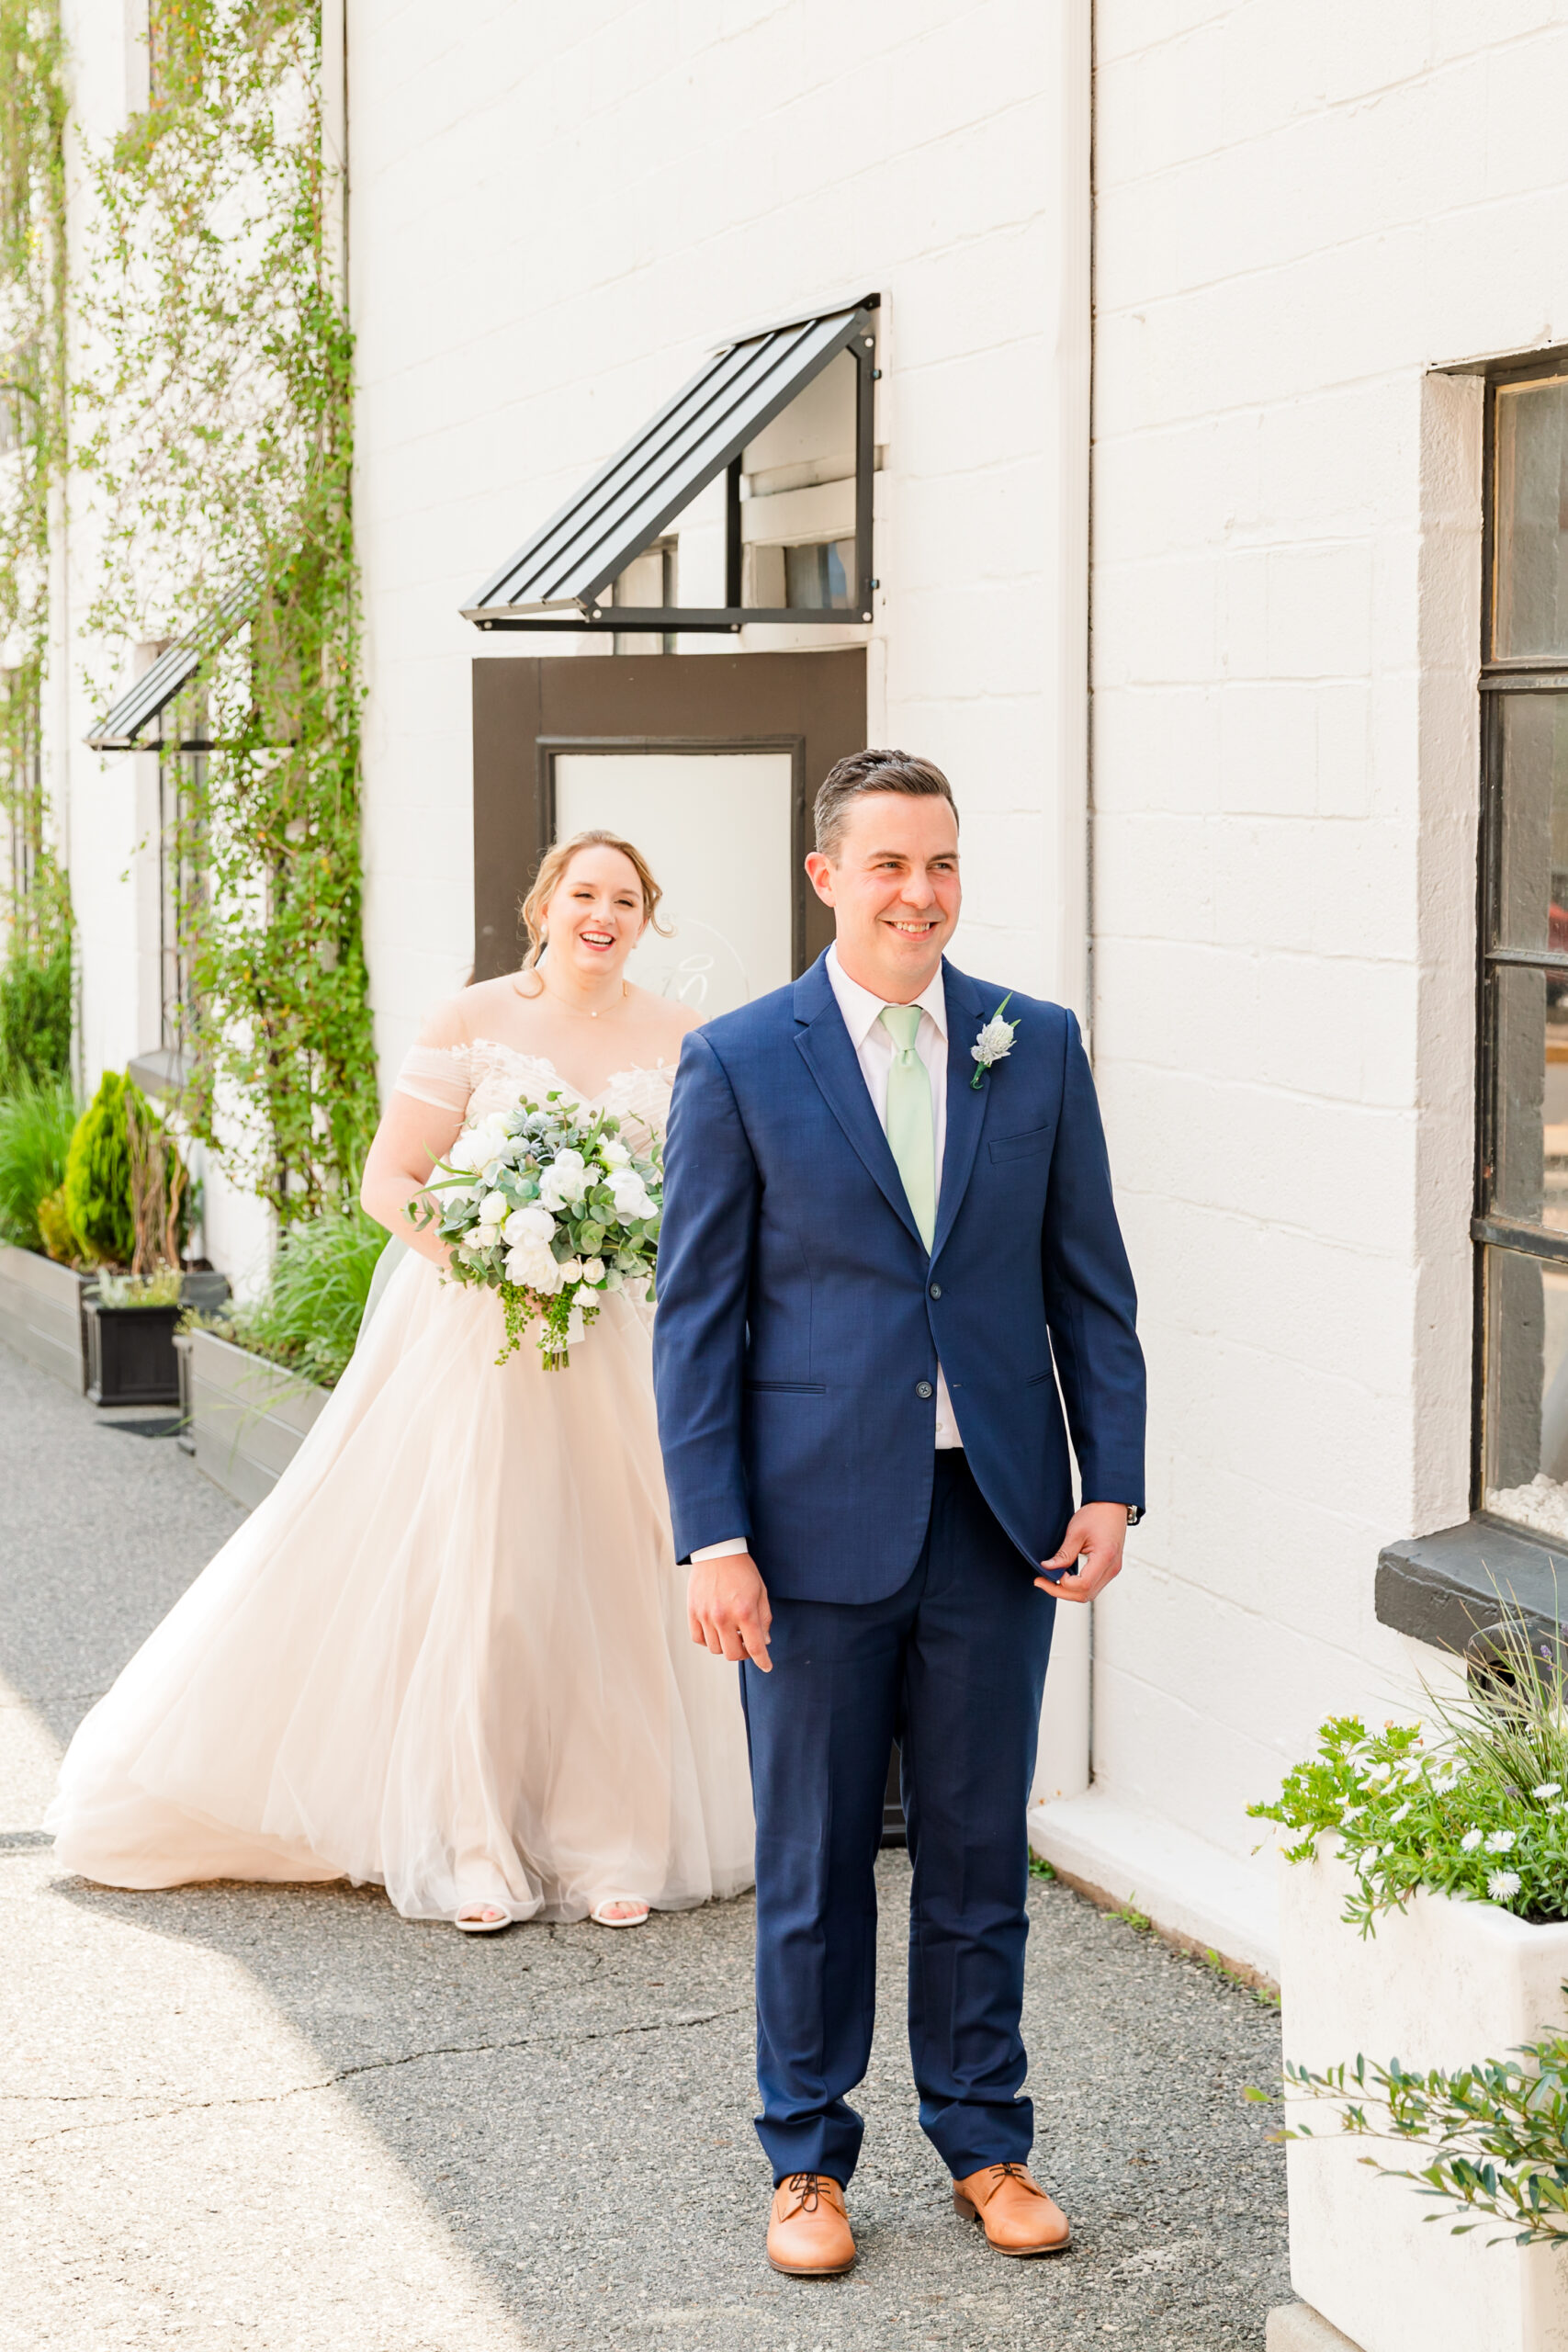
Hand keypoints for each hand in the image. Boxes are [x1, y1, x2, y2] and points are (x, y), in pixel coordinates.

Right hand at [688, 1551, 772, 1671]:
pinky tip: (716, 1631)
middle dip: (744, 1653)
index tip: (767, 1667)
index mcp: (745, 1611)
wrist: (718, 1551)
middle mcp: (724, 1617)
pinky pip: (699, 1639)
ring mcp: (706, 1616)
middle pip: (733, 1654)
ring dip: (726, 1646)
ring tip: (732, 1633)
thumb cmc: (743, 1571)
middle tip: (747, 1642)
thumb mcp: (761, 1592)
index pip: (755, 1647)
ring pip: (716, 1649)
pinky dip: (709, 1640)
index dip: (763, 1661)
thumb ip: (764, 1619)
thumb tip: (764, 1642)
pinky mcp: (693, 1612)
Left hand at [1036, 1502, 1128, 1601]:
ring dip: (1068, 1591)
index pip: (1083, 1585)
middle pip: (1085, 1594)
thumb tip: (1047, 1568)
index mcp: (1105, 1558)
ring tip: (1050, 1581)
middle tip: (1041, 1582)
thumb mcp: (1076, 1532)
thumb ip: (1063, 1554)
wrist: (1112, 1506)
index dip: (1064, 1583)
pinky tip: (1063, 1578)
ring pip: (1089, 1594)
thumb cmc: (1096, 1515)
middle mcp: (1112, 1568)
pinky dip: (1077, 1586)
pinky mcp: (1109, 1569)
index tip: (1051, 1571)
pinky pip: (1092, 1586)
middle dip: (1061, 1592)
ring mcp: (1112, 1570)